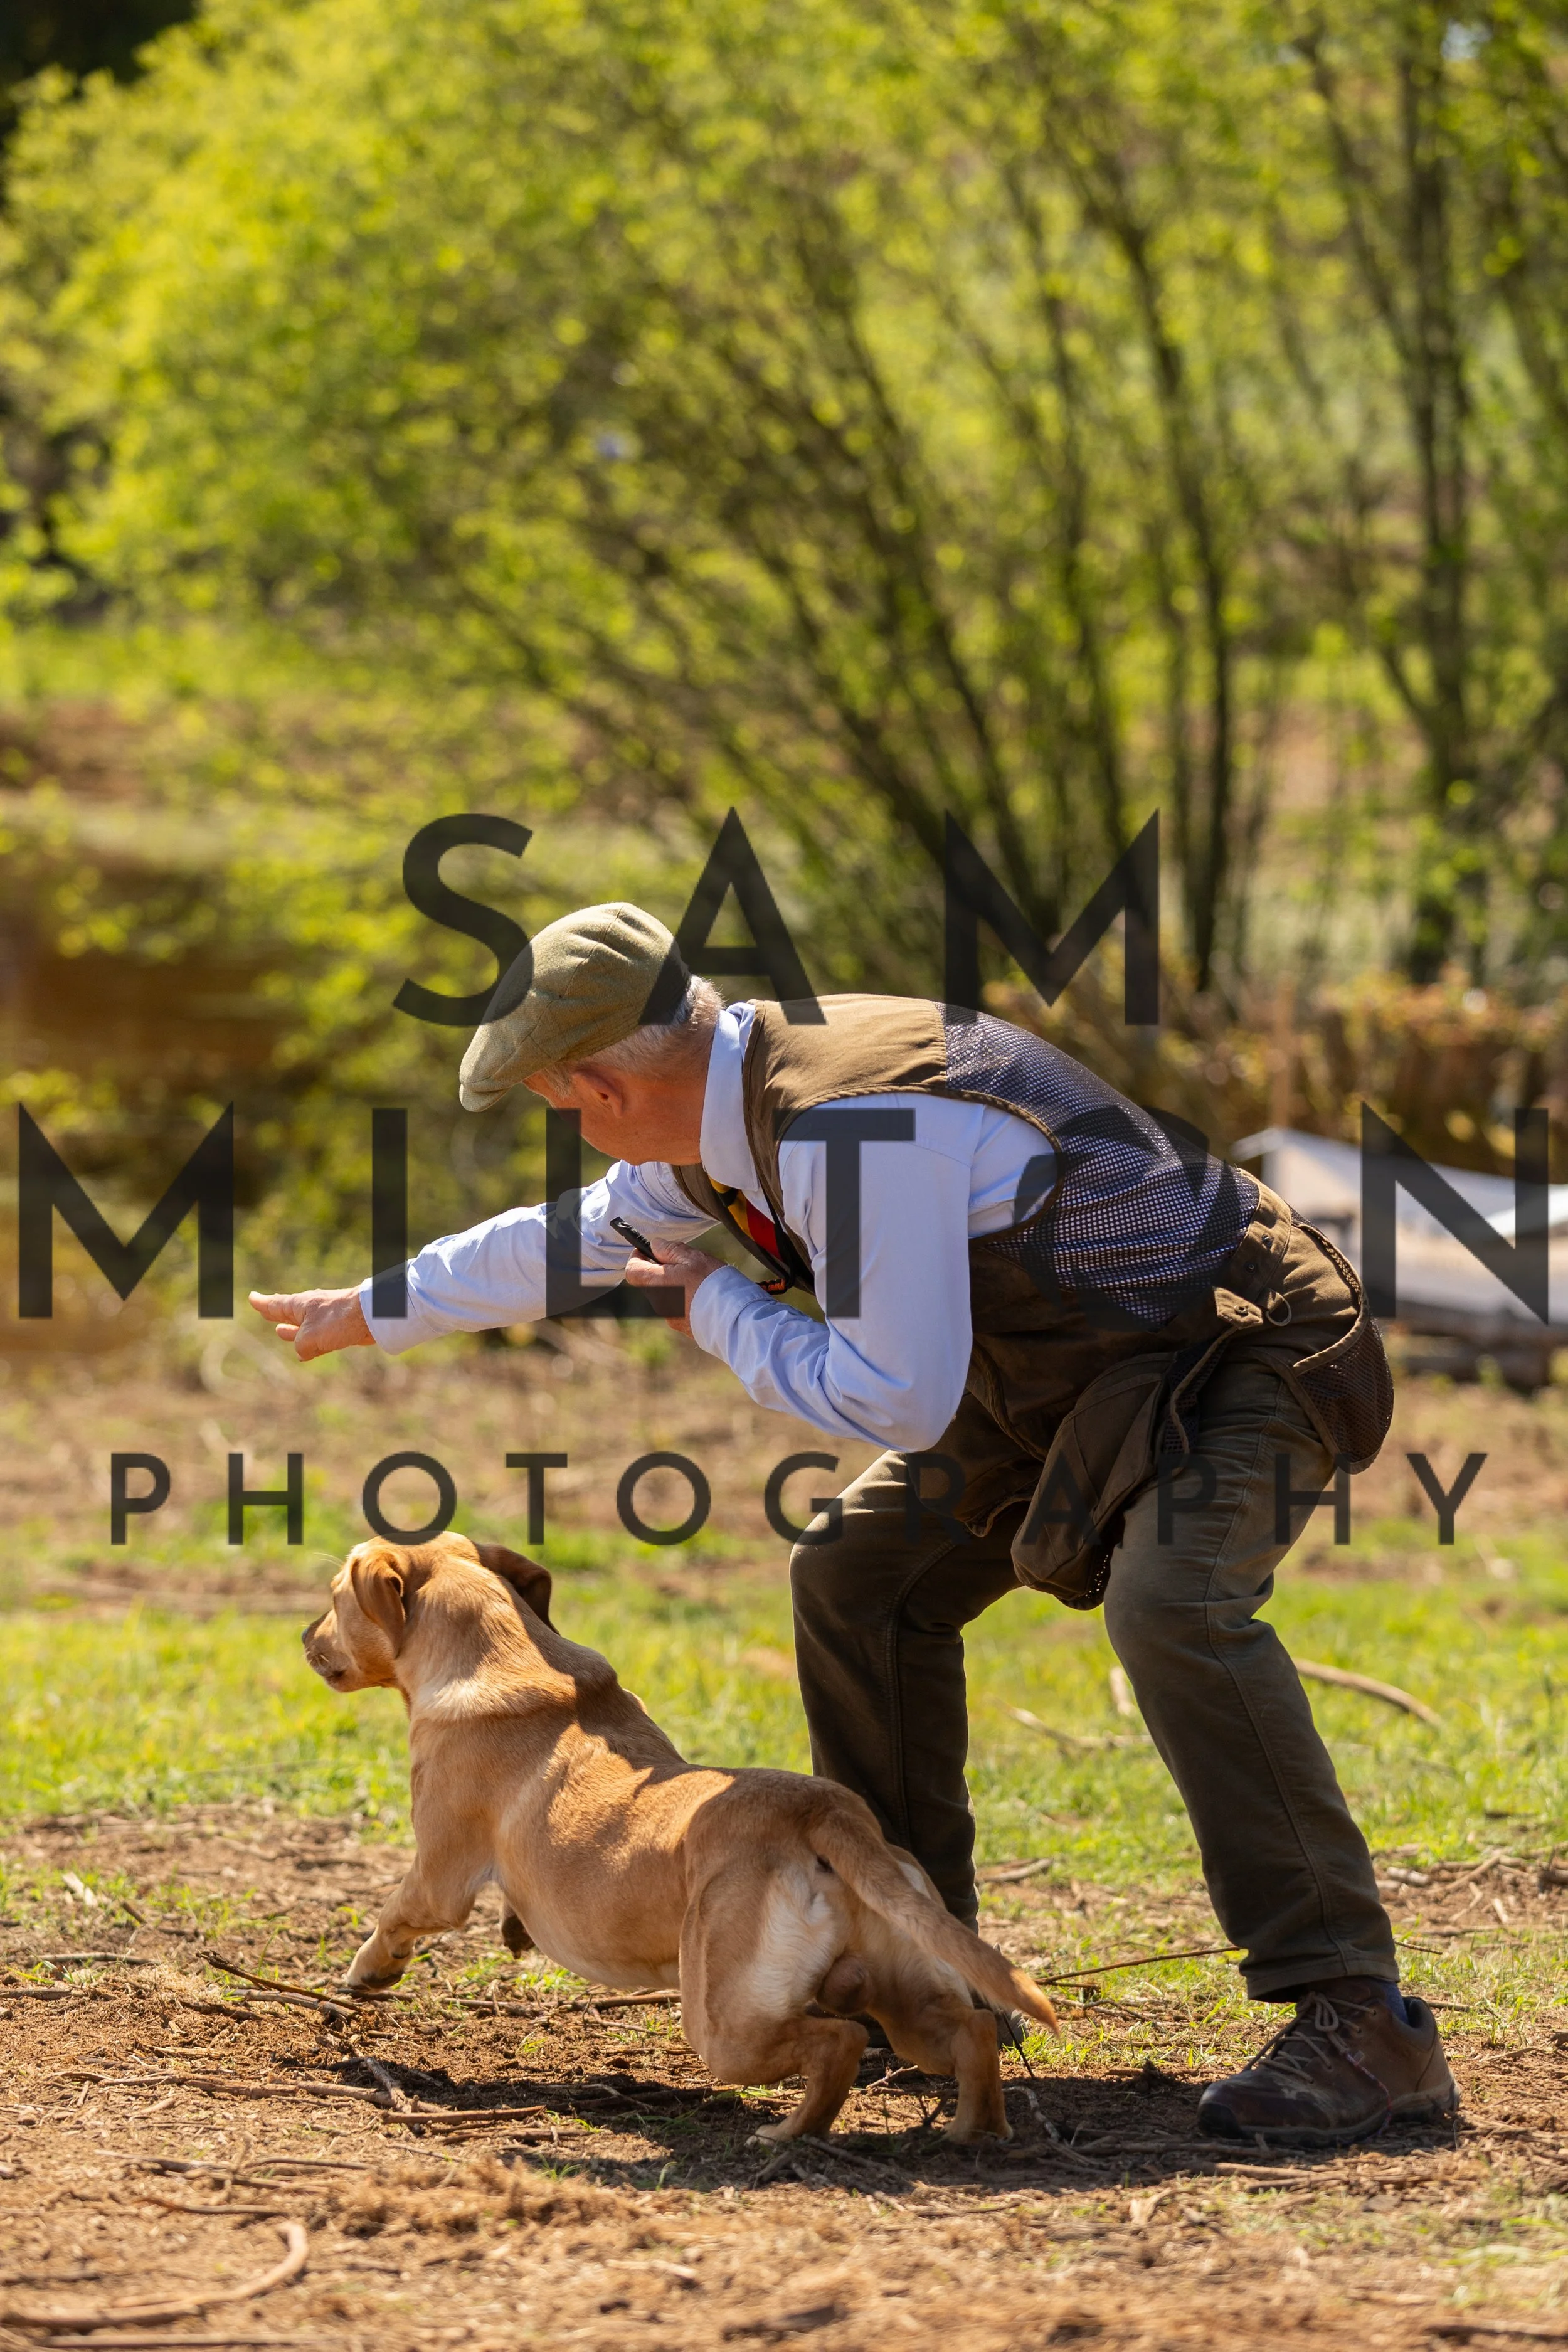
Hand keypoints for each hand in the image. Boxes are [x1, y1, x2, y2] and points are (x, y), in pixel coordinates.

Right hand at [249, 1286, 373, 1360]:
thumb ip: (300, 1346)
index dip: (263, 1304)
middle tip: (264, 1311)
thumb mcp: (309, 1337)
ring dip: (291, 1331)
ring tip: (280, 1332)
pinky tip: (305, 1352)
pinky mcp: (339, 1330)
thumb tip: (302, 1352)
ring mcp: (326, 1319)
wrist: (372, 1317)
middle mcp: (311, 1310)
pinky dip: (310, 1344)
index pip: (276, 1305)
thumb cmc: (338, 1320)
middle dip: (275, 1315)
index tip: (252, 1298)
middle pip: (288, 1314)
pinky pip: (319, 1339)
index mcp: (300, 1305)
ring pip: (303, 1327)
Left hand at [622, 1242, 724, 1336]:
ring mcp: (670, 1317)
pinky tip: (705, 1296)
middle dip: (662, 1270)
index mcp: (657, 1283)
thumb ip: (671, 1250)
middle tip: (684, 1262)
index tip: (648, 1249)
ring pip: (665, 1295)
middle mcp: (659, 1303)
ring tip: (700, 1280)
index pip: (632, 1270)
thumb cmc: (714, 1285)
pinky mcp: (683, 1328)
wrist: (734, 1321)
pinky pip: (678, 1309)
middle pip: (651, 1282)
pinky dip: (686, 1300)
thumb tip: (655, 1245)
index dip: (637, 1257)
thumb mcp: (694, 1258)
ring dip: (675, 1285)